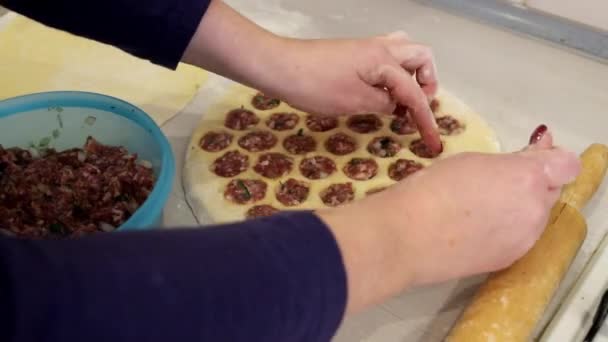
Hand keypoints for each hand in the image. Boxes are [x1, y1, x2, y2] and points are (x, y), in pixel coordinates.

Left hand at [269, 33, 440, 150]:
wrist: (280, 66)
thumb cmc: (316, 86)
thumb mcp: (355, 102)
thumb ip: (383, 104)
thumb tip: (396, 104)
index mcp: (385, 60)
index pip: (414, 93)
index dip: (426, 120)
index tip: (433, 144)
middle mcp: (381, 47)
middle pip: (421, 58)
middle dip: (427, 84)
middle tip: (416, 108)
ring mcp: (366, 47)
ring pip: (403, 54)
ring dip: (411, 76)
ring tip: (401, 101)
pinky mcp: (353, 53)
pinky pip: (385, 59)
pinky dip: (392, 75)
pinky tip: (379, 95)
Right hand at [318, 127, 580, 312]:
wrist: (407, 237)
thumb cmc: (430, 188)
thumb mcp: (470, 161)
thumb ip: (508, 163)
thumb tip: (528, 161)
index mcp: (528, 177)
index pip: (566, 165)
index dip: (549, 158)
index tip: (529, 154)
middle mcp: (536, 210)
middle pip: (550, 191)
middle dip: (531, 183)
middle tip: (495, 180)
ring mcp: (525, 239)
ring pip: (534, 216)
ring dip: (518, 207)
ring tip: (478, 207)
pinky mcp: (509, 259)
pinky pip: (518, 237)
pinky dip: (506, 229)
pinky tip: (474, 228)